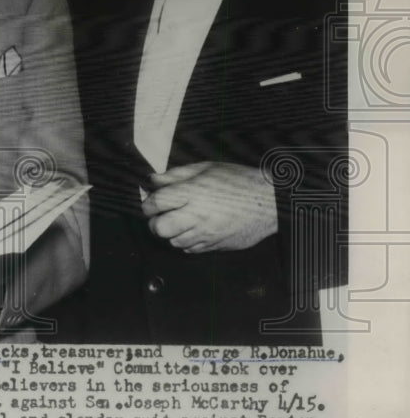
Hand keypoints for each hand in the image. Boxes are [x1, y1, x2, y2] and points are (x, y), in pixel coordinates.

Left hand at [141, 162, 276, 252]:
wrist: (269, 202)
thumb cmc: (239, 181)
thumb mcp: (206, 168)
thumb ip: (176, 174)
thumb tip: (154, 180)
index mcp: (192, 193)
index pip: (156, 203)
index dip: (147, 203)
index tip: (150, 202)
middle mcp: (197, 215)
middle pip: (159, 228)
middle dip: (154, 222)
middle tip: (160, 214)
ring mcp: (206, 233)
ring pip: (173, 241)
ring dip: (170, 232)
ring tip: (178, 221)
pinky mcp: (215, 245)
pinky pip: (190, 249)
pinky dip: (185, 241)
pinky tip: (192, 229)